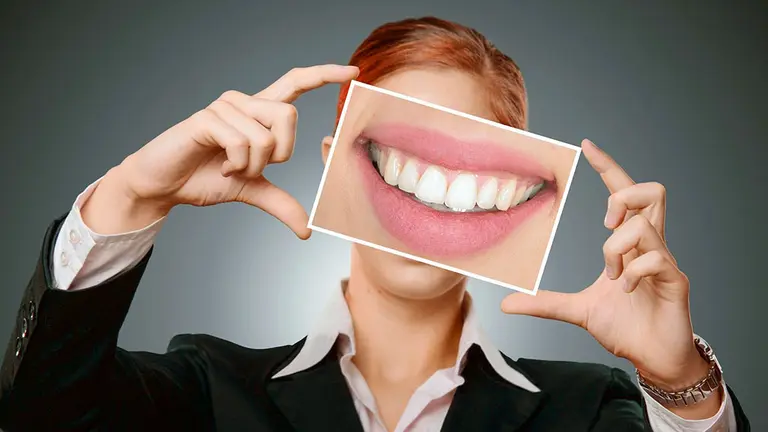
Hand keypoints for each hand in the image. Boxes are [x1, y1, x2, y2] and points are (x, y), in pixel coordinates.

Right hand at [82, 64, 358, 236]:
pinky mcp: (207, 118)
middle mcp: (243, 101)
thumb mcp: (251, 191)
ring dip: (252, 164)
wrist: (164, 187)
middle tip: (252, 168)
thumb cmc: (204, 178)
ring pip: (266, 135)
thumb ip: (280, 202)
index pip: (295, 82)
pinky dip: (236, 164)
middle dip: (279, 153)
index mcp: (258, 112)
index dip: (324, 75)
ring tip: (230, 167)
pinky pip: (242, 142)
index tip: (353, 71)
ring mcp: (225, 107)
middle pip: (289, 116)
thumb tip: (307, 229)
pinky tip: (219, 165)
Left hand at [501, 140, 709, 392]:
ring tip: (613, 275)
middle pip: (652, 191)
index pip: (624, 193)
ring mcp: (665, 261)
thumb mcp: (577, 310)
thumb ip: (544, 302)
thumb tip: (506, 304)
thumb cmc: (625, 327)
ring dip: (616, 247)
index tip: (586, 146)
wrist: (652, 357)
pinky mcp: (676, 281)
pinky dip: (632, 273)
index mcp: (629, 244)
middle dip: (622, 196)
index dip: (608, 167)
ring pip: (644, 225)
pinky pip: (656, 259)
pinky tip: (626, 291)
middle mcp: (650, 245)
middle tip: (604, 223)